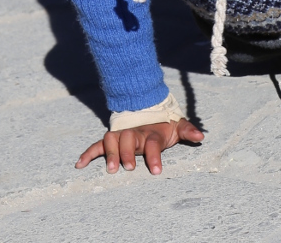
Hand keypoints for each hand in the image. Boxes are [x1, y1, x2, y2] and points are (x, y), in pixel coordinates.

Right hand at [75, 120, 203, 174]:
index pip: (153, 144)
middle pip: (129, 140)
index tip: (156, 171)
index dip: (155, 157)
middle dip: (128, 153)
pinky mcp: (112, 139)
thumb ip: (188, 130)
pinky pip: (98, 145)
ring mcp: (122, 134)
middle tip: (129, 168)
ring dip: (111, 153)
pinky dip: (88, 154)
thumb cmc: (164, 124)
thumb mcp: (177, 125)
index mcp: (153, 132)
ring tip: (111, 169)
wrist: (148, 108)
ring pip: (113, 140)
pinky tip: (79, 165)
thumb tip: (201, 137)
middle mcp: (135, 132)